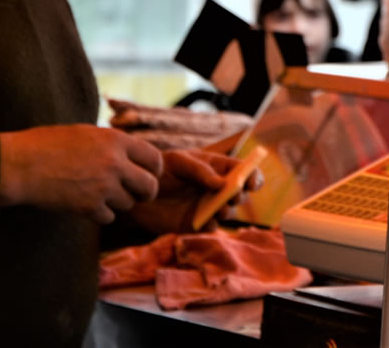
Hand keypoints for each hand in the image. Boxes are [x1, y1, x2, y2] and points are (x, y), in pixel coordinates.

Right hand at [0, 124, 162, 224]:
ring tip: (100, 194)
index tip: (148, 175)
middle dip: (145, 193)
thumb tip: (130, 155)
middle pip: (150, 186)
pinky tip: (87, 205)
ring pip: (129, 204)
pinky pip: (108, 217)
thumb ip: (110, 144)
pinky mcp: (89, 206)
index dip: (154, 170)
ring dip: (118, 203)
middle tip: (136, 194)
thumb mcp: (85, 133)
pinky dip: (100, 214)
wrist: (19, 164)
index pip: (154, 158)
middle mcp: (115, 162)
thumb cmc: (46, 145)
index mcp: (116, 140)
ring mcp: (103, 186)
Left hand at [126, 149, 261, 235]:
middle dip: (241, 195)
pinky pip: (211, 227)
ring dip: (228, 211)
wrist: (135, 191)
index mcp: (216, 168)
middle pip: (240, 193)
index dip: (253, 176)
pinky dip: (213, 225)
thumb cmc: (159, 170)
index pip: (242, 171)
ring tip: (219, 209)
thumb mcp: (179, 162)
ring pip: (228, 211)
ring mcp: (207, 206)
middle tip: (233, 196)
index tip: (252, 182)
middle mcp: (216, 188)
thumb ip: (200, 171)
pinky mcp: (196, 223)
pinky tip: (207, 221)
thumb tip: (222, 184)